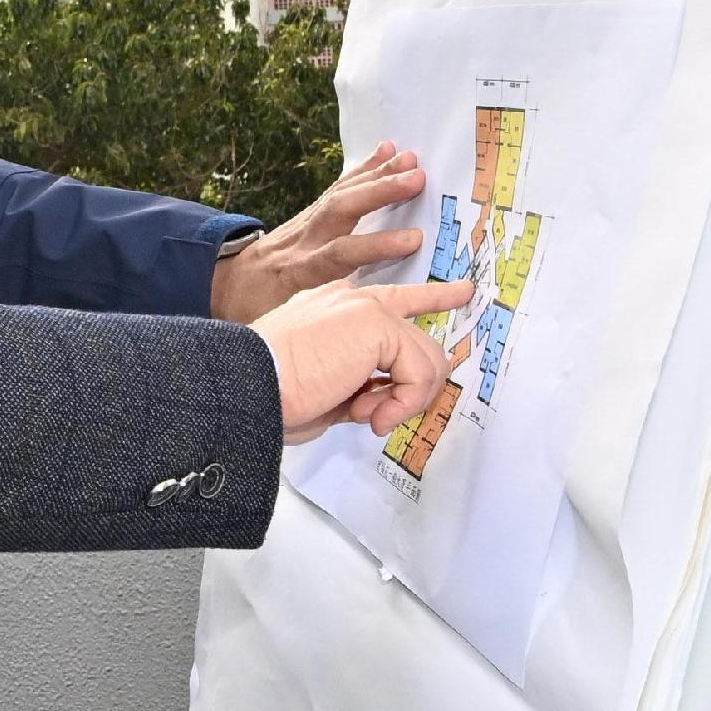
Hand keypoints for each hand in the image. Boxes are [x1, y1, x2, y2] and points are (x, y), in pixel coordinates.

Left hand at [209, 143, 428, 320]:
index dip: (374, 247)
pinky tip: (388, 151)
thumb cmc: (246, 315)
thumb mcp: (267, 333)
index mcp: (296, 274)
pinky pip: (338, 189)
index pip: (338, 256)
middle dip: (379, 193)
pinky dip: (363, 169)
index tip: (412, 240)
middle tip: (417, 179)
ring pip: (341, 194)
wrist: (218, 286)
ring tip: (412, 159)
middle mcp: (301, 242)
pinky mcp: (308, 216)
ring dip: (378, 176)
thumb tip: (332, 364)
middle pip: (340, 211)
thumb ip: (301, 338)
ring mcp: (304, 225)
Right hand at [256, 275, 476, 443]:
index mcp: (328, 308)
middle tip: (464, 296)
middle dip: (438, 317)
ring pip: (425, 356)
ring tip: (371, 417)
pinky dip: (403, 403)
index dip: (419, 300)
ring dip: (405, 399)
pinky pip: (419, 373)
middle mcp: (348, 299)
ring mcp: (365, 308)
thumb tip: (383, 402)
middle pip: (414, 304)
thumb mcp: (325, 389)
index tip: (450, 293)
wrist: (247, 386)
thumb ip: (357, 386)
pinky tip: (371, 415)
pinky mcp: (378, 326)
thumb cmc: (270, 394)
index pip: (382, 301)